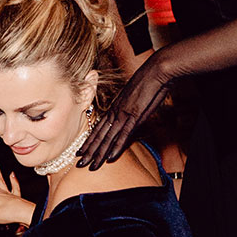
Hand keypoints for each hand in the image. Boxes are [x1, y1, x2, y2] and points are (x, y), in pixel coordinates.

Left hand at [77, 51, 173, 169]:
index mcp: (115, 107)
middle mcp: (116, 112)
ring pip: (108, 138)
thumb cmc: (148, 82)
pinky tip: (110, 157)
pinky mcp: (135, 116)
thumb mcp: (135, 98)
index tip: (81, 151)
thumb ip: (129, 110)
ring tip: (90, 165)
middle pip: (99, 135)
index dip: (89, 141)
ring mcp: (124, 114)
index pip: (98, 127)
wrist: (156, 71)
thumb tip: (128, 119)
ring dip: (99, 153)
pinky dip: (116, 147)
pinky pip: (123, 135)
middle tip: (80, 163)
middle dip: (89, 151)